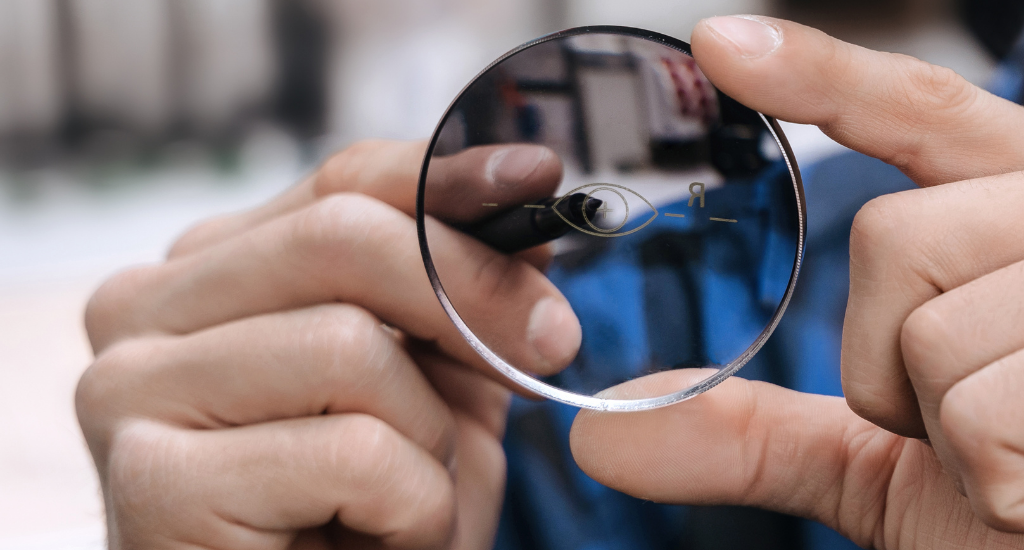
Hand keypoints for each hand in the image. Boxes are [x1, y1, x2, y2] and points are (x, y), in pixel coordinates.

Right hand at [76, 142, 580, 547]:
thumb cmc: (365, 526)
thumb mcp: (442, 393)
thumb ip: (467, 298)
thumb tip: (528, 206)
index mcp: (210, 272)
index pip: (342, 179)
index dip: (451, 175)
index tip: (540, 176)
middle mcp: (144, 312)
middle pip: (343, 235)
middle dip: (471, 293)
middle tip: (549, 351)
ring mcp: (128, 391)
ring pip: (348, 346)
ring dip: (428, 439)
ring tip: (406, 502)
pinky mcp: (151, 482)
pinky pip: (352, 453)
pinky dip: (412, 509)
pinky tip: (373, 541)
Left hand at [570, 16, 1023, 548]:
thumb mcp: (909, 470)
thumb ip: (773, 432)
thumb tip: (603, 430)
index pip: (932, 116)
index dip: (823, 76)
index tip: (721, 48)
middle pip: (890, 239)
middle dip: (909, 384)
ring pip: (928, 322)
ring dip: (967, 446)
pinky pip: (987, 397)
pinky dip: (1014, 486)